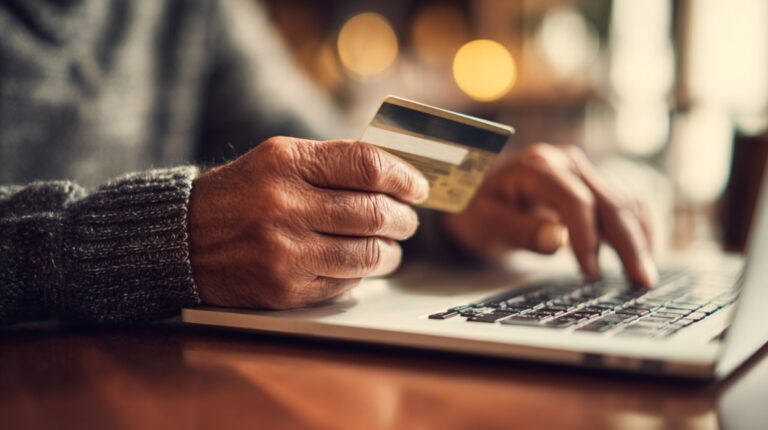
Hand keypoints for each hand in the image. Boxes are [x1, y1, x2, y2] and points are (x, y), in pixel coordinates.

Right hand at [188, 137, 428, 308]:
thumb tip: (395, 177)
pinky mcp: (285, 289)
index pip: (366, 165)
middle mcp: (285, 205)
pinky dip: (361, 274)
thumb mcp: (278, 160)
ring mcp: (285, 252)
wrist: (182, 239)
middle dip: (404, 219)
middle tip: (408, 220)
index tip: (417, 187)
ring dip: (391, 252)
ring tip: (391, 246)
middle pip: (374, 212)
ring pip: (368, 254)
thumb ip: (332, 163)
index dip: (403, 176)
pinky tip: (359, 265)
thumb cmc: (240, 195)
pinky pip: (345, 282)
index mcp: (286, 163)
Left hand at [442, 143, 656, 286]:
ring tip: (645, 277)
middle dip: (628, 243)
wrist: (475, 194)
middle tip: (641, 281)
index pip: (575, 200)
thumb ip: (519, 230)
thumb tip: (557, 240)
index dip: (587, 237)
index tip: (591, 272)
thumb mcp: (486, 223)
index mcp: (537, 166)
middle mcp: (566, 162)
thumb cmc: (478, 210)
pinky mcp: (592, 184)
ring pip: (624, 202)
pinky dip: (638, 227)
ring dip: (639, 239)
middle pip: (609, 201)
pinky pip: (625, 203)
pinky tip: (644, 254)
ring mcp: (583, 171)